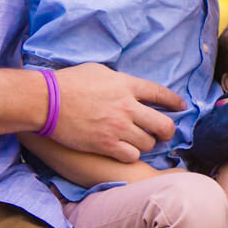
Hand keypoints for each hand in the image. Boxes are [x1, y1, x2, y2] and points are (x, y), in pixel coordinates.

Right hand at [49, 64, 182, 162]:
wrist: (46, 101)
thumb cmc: (68, 83)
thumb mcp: (99, 71)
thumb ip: (119, 81)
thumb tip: (129, 87)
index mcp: (126, 85)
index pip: (160, 94)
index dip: (174, 102)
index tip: (181, 107)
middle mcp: (127, 106)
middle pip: (164, 125)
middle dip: (168, 131)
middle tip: (163, 134)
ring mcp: (118, 127)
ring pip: (149, 143)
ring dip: (145, 143)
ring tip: (136, 141)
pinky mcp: (106, 145)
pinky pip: (131, 156)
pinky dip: (130, 154)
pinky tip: (123, 150)